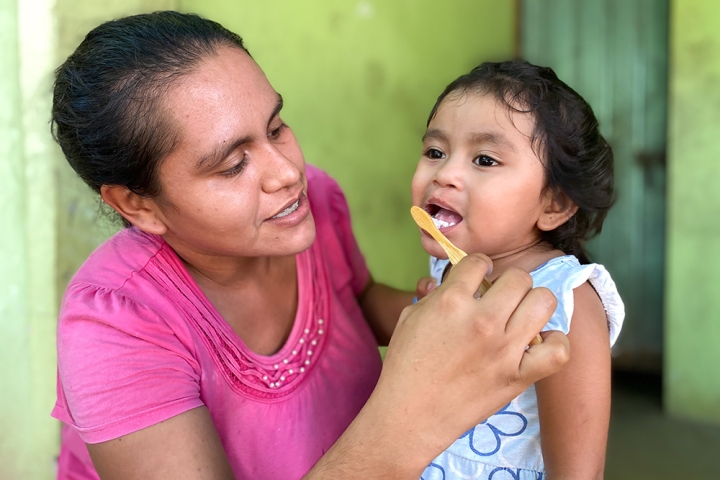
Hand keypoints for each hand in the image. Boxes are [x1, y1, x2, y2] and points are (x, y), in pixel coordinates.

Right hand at [309, 254, 568, 478]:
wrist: (408, 416)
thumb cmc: (404, 365)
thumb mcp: (409, 318)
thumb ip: (433, 295)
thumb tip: (448, 280)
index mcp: (451, 301)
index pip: (480, 262)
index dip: (477, 268)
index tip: (476, 279)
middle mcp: (482, 319)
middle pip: (519, 277)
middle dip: (508, 284)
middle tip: (499, 299)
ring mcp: (504, 348)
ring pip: (543, 302)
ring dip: (533, 305)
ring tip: (521, 316)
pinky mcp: (518, 376)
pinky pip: (557, 350)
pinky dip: (555, 343)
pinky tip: (539, 343)